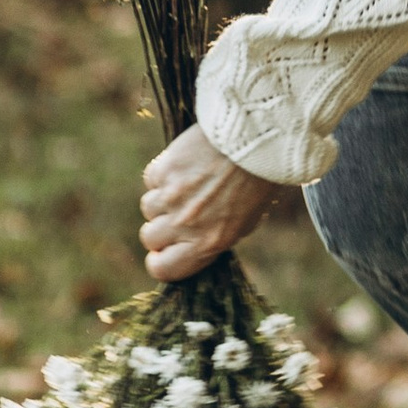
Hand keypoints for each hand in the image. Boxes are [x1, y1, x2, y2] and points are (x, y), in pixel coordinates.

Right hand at [140, 123, 297, 281]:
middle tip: (179, 211)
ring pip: (148, 207)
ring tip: (189, 183)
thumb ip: (216, 236)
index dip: (159, 261)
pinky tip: (186, 165)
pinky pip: (152, 179)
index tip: (162, 252)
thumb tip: (193, 245)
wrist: (259, 138)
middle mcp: (186, 224)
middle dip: (161, 228)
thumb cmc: (259, 180)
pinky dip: (164, 174)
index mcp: (208, 242)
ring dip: (163, 198)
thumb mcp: (247, 219)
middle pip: (149, 237)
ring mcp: (172, 197)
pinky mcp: (165, 170)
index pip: (163, 269)